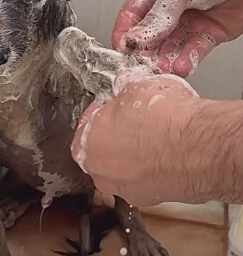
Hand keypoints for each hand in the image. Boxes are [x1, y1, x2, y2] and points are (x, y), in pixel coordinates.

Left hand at [71, 71, 201, 206]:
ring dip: (132, 153)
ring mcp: (126, 190)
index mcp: (89, 144)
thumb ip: (121, 90)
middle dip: (114, 135)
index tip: (110, 106)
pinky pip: (144, 179)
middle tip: (132, 119)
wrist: (199, 147)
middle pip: (101, 150)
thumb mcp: (134, 85)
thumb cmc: (163, 116)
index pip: (85, 126)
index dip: (99, 113)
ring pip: (122, 167)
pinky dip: (151, 167)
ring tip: (153, 135)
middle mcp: (101, 173)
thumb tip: (122, 85)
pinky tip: (165, 153)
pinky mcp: (151, 199)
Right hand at [112, 0, 242, 76]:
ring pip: (170, 45)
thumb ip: (160, 12)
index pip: (132, 11)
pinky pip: (193, 49)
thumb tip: (138, 35)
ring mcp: (190, 18)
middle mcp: (170, 3)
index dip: (124, 31)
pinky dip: (186, 59)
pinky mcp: (210, 31)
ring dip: (165, 58)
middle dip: (145, 50)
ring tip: (164, 67)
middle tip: (143, 64)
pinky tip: (181, 65)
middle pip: (149, 32)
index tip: (121, 48)